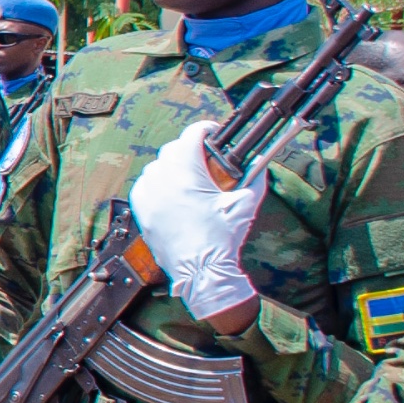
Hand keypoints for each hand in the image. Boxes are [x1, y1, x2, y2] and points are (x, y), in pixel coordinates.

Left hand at [132, 127, 265, 325]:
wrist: (202, 272)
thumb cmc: (221, 239)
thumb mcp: (244, 204)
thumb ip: (255, 177)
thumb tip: (261, 162)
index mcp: (186, 174)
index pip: (191, 135)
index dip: (205, 130)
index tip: (213, 134)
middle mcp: (162, 181)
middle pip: (172, 149)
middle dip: (188, 149)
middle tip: (205, 158)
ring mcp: (148, 197)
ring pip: (155, 167)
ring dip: (171, 166)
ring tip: (189, 177)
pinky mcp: (142, 212)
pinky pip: (144, 187)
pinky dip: (157, 184)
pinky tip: (171, 194)